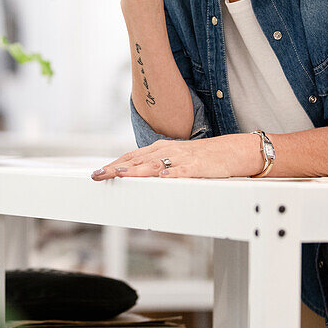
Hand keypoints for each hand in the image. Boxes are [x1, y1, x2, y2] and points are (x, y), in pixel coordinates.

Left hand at [90, 134, 263, 179]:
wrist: (231, 151)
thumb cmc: (202, 157)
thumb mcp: (175, 158)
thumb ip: (156, 165)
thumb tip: (135, 173)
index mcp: (160, 149)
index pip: (131, 157)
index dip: (113, 164)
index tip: (96, 173)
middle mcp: (167, 151)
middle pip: (136, 160)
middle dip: (115, 169)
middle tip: (97, 176)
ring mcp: (181, 158)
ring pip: (154, 165)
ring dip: (136, 170)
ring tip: (119, 175)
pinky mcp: (196, 167)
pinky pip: (182, 171)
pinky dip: (171, 174)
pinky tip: (161, 178)